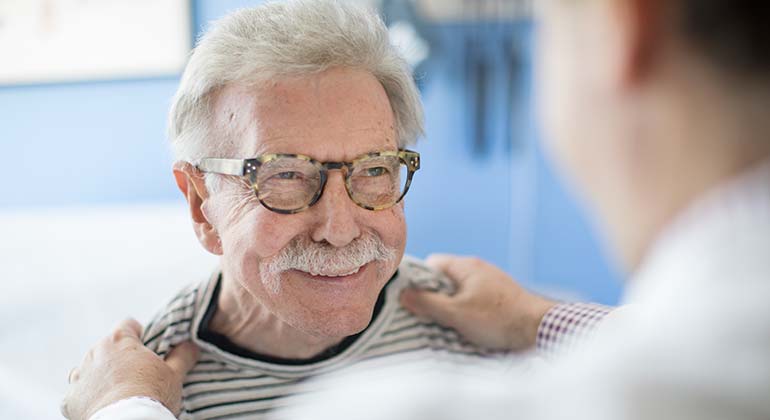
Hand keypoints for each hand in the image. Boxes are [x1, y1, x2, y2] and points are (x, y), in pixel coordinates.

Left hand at [61, 318, 198, 419]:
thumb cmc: (152, 395)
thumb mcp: (174, 374)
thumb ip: (182, 355)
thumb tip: (191, 345)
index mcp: (120, 340)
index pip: (128, 325)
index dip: (139, 335)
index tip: (147, 349)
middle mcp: (95, 352)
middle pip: (108, 348)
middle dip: (120, 358)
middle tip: (138, 375)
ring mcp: (79, 376)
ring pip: (90, 369)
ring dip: (101, 376)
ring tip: (119, 393)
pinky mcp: (70, 399)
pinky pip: (78, 393)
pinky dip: (89, 398)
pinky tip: (104, 406)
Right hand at [400, 254, 556, 351]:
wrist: (539, 327)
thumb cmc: (498, 318)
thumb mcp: (456, 314)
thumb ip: (428, 304)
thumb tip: (403, 295)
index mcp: (466, 266)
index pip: (431, 264)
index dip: (419, 281)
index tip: (413, 299)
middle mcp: (478, 268)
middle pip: (445, 278)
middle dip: (435, 296)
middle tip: (429, 316)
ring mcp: (491, 281)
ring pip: (460, 289)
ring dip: (452, 305)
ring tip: (449, 324)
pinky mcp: (500, 295)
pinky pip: (475, 298)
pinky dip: (468, 310)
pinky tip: (470, 326)